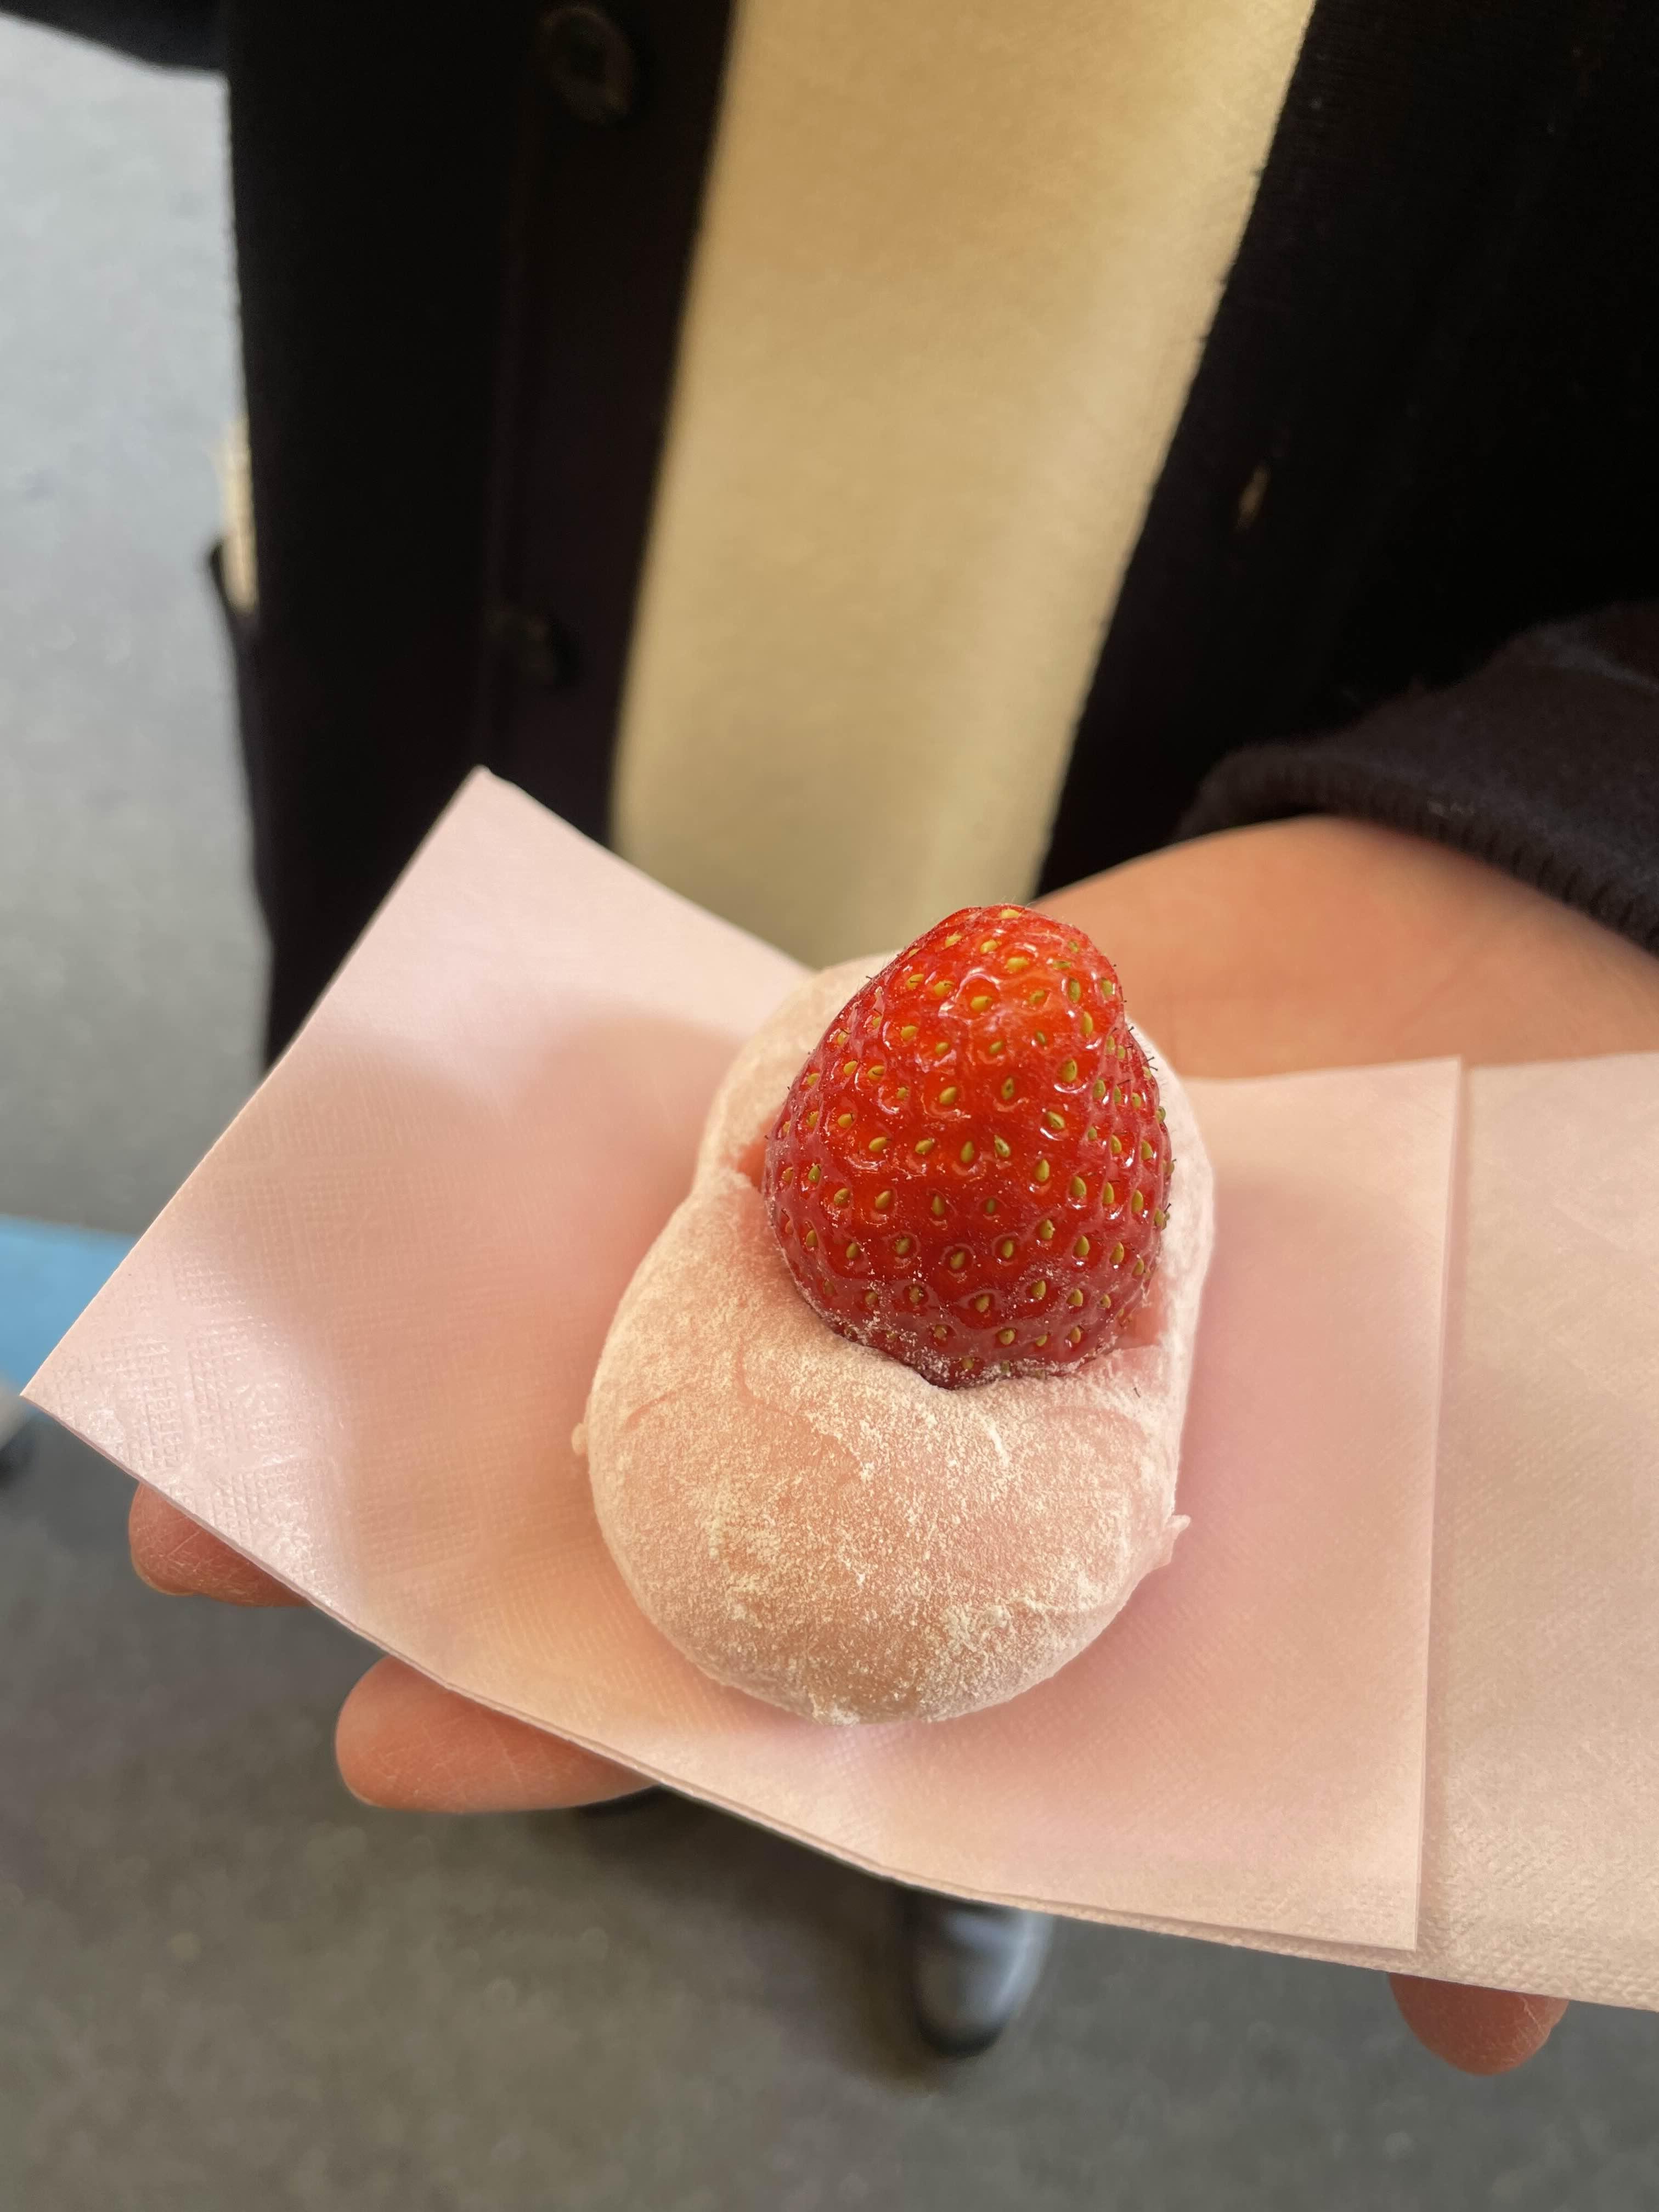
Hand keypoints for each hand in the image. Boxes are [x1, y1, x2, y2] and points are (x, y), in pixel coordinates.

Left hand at [131, 817, 1658, 2068]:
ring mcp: (883, 1237)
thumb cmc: (1475, 1254)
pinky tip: (445, 1165)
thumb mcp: (1445, 1530)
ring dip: (465, 1330)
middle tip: (222, 1543)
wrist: (1481, 959)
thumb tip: (1485, 2052)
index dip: (589, 1714)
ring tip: (265, 1346)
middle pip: (650, 1488)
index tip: (403, 1730)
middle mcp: (920, 1407)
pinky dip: (587, 1143)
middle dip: (447, 1523)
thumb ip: (1416, 1784)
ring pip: (641, 1304)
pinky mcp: (878, 1080)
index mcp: (1013, 1550)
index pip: (767, 1673)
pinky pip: (701, 1116)